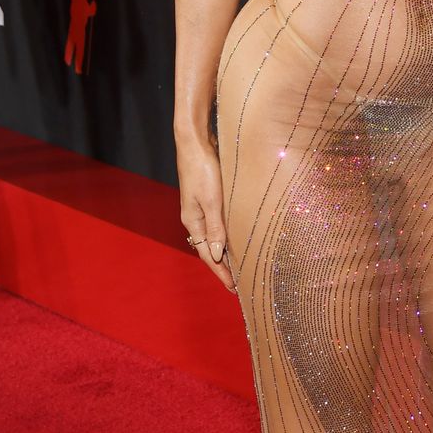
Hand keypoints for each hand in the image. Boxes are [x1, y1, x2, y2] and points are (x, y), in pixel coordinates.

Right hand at [176, 134, 235, 289]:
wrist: (194, 143)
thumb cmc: (203, 169)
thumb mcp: (212, 200)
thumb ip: (216, 228)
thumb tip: (217, 256)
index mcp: (193, 222)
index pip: (208, 255)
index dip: (221, 273)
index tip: (234, 289)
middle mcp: (195, 219)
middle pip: (209, 250)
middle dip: (222, 268)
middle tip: (238, 285)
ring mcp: (200, 209)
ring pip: (213, 238)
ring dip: (224, 254)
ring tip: (238, 267)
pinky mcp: (207, 199)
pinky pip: (216, 226)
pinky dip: (225, 237)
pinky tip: (234, 239)